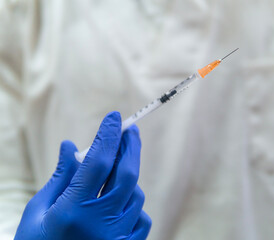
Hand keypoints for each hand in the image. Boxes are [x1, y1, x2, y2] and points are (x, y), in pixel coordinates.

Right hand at [14, 112, 150, 239]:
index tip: (114, 118)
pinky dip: (133, 203)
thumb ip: (60, 177)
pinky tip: (120, 203)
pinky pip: (141, 217)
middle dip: (130, 148)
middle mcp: (100, 224)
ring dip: (128, 178)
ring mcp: (117, 239)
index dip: (107, 136)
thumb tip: (72, 146)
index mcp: (73, 212)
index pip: (98, 162)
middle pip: (127, 174)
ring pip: (136, 195)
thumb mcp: (39, 211)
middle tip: (130, 131)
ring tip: (113, 174)